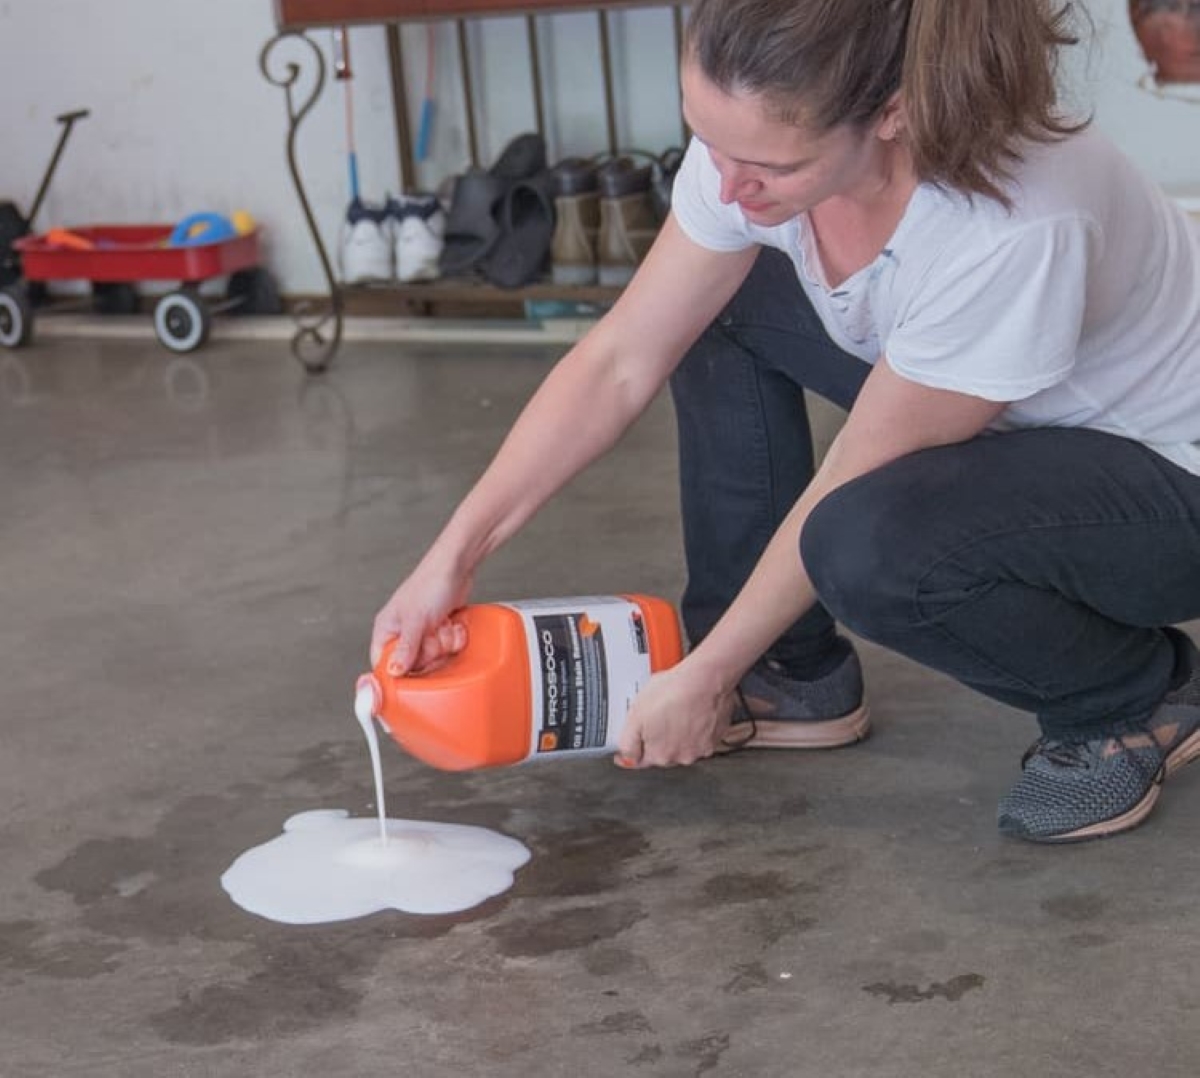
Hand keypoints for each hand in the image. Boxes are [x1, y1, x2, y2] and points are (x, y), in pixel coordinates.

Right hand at [369, 557, 473, 674]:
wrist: (458, 567)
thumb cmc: (430, 583)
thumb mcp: (416, 620)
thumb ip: (405, 648)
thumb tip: (393, 672)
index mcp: (387, 630)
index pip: (383, 664)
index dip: (397, 673)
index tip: (413, 672)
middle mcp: (403, 634)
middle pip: (414, 665)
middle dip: (429, 651)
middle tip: (431, 634)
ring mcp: (423, 633)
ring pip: (434, 658)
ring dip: (444, 642)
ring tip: (442, 624)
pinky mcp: (441, 631)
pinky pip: (449, 649)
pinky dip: (455, 637)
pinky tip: (452, 623)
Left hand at [614, 660, 736, 767]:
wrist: (706, 680)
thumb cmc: (674, 691)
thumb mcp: (635, 713)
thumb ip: (628, 740)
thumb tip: (624, 755)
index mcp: (659, 754)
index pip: (640, 760)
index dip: (634, 747)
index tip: (634, 741)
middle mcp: (681, 757)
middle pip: (662, 752)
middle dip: (657, 737)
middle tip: (657, 716)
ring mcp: (699, 749)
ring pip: (681, 744)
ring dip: (677, 732)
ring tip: (676, 711)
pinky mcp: (713, 738)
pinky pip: (699, 737)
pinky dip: (695, 728)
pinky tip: (690, 712)